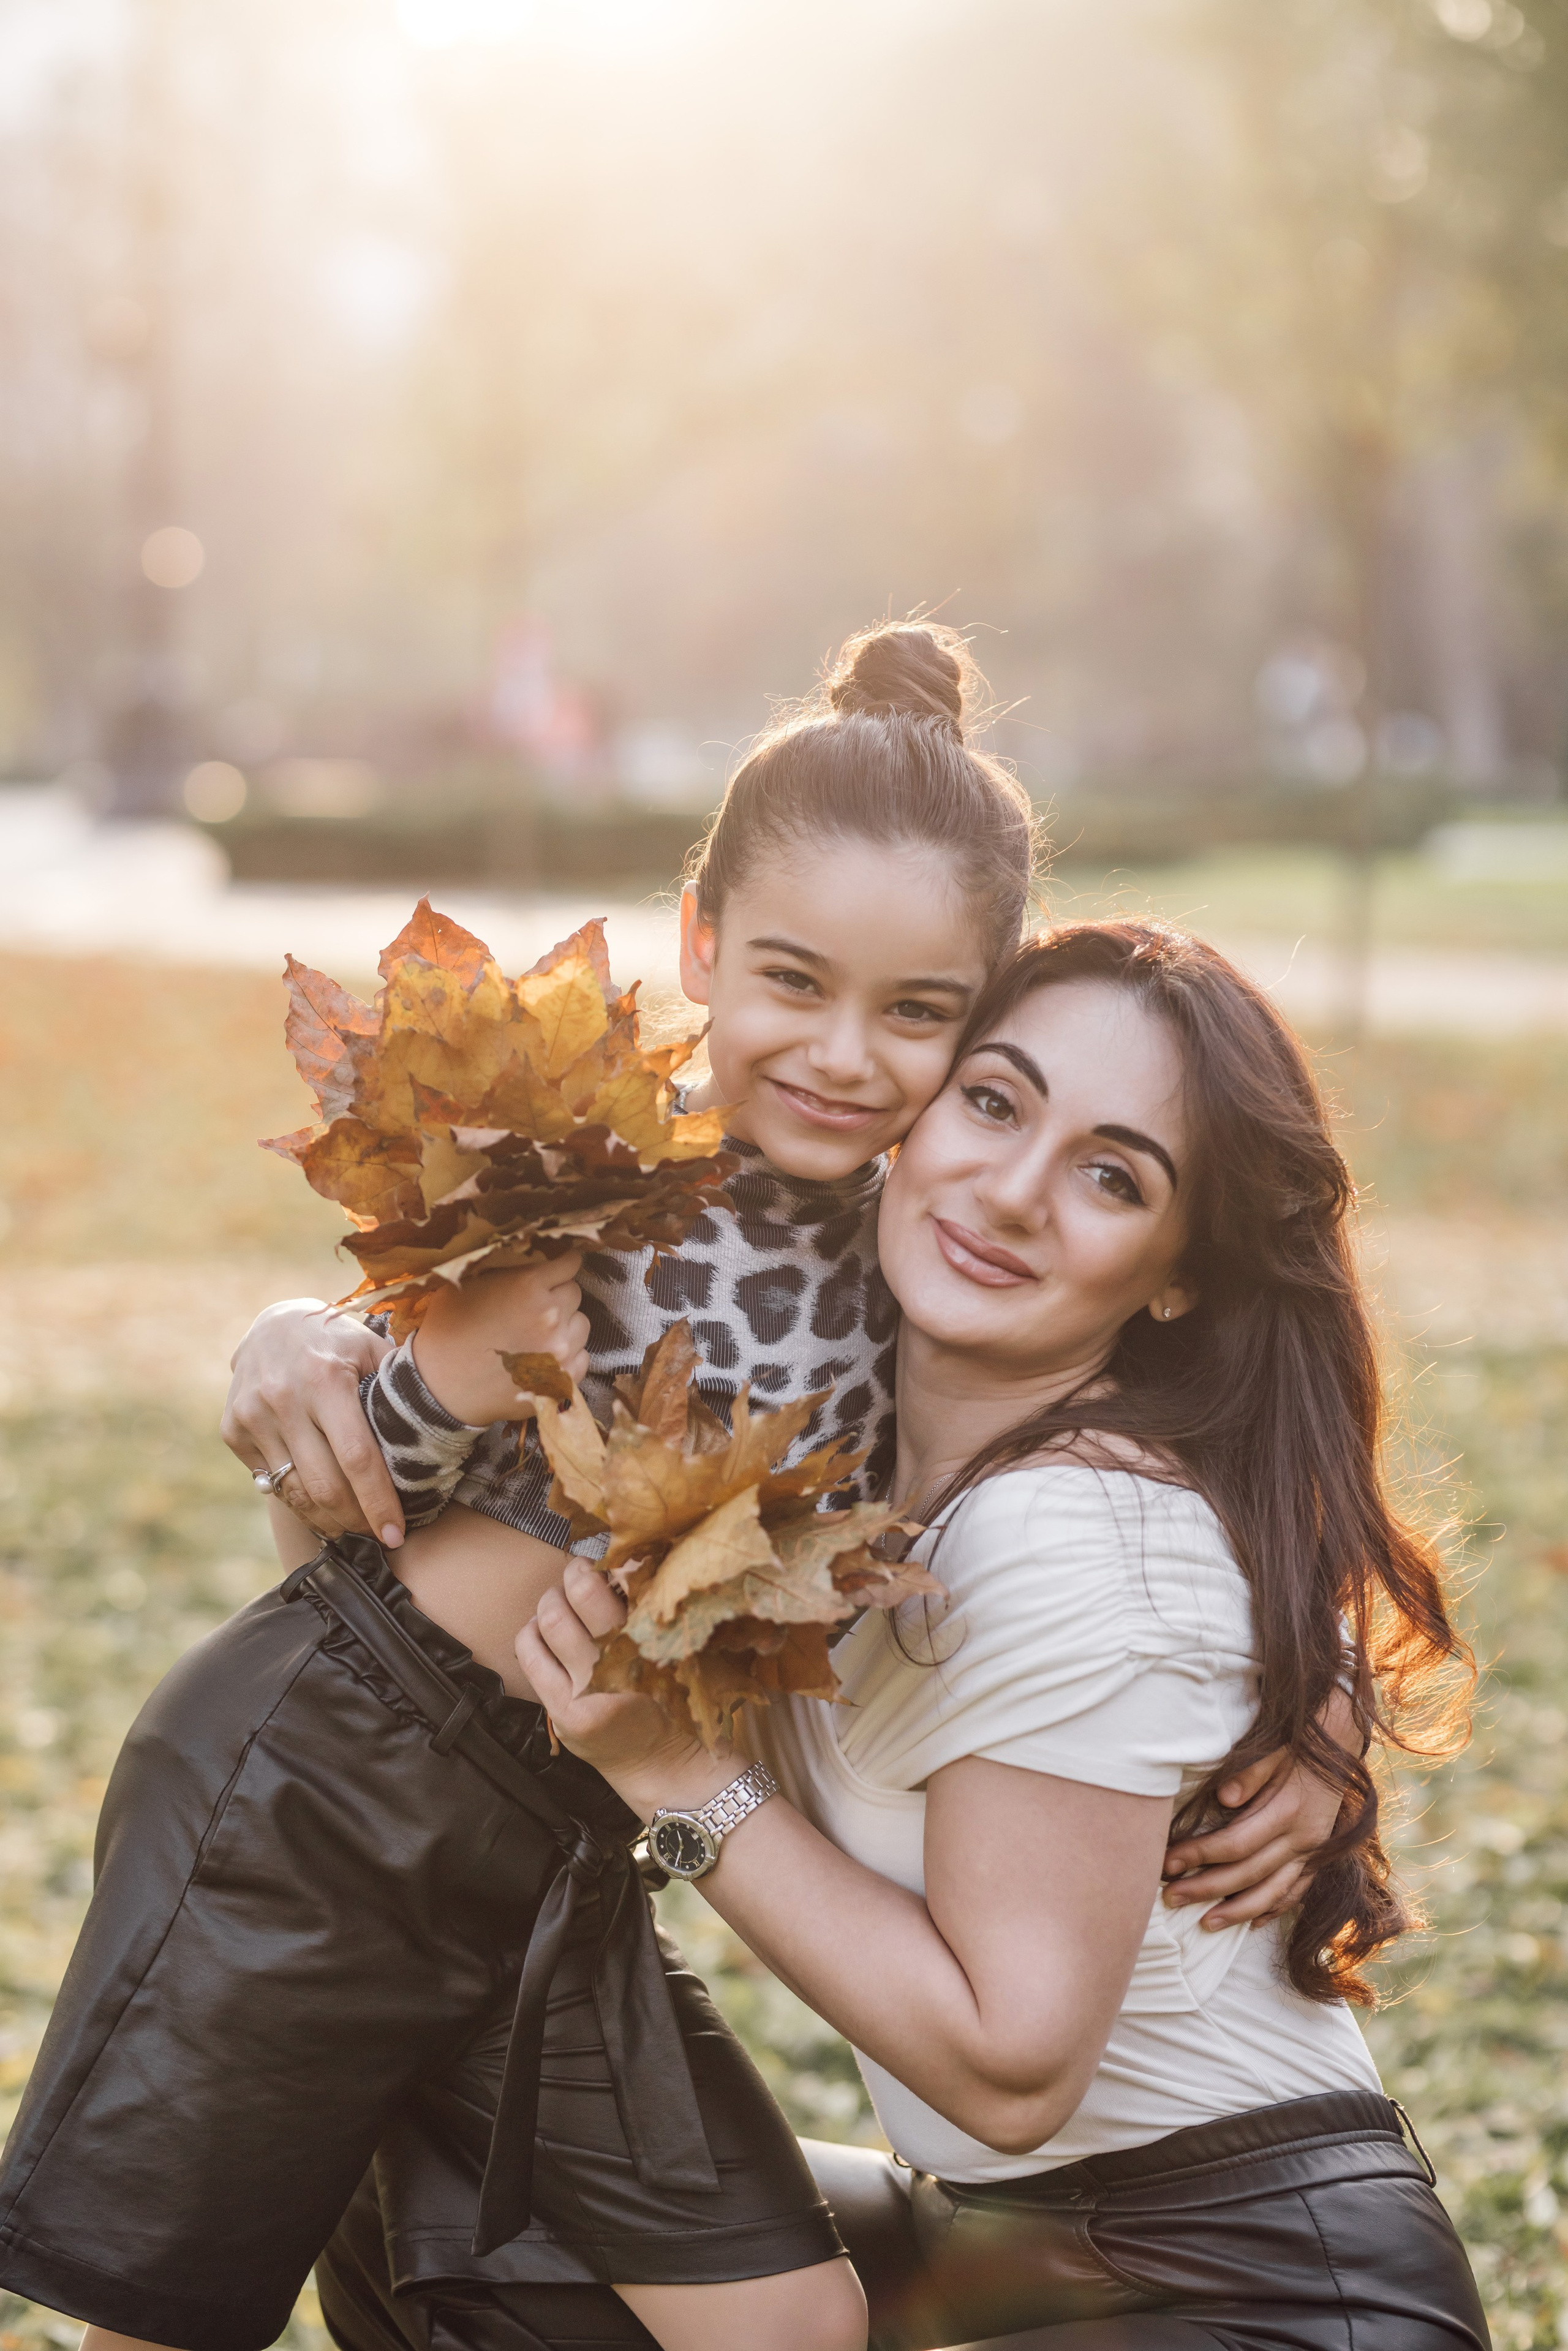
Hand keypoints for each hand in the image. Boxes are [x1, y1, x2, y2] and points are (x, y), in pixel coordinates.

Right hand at [222, 1300, 400, 1543]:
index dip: (378, 1503)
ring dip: (327, 1520)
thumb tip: (439, 1434)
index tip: (396, 1534)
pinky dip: (298, 1501)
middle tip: (378, 1534)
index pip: (357, 1458)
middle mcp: (283, 1398)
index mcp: (325, 1378)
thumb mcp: (371, 1350)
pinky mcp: (232, 1429)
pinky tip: (321, 1507)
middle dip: (355, 1520)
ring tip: (353, 1528)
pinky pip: (271, 1482)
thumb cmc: (337, 1342)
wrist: (272, 1323)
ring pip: (294, 1492)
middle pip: (324, 1485)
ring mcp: (252, 1416)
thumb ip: (399, 1391)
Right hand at [412, 1254, 588, 1427]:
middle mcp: (551, 1316)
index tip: (557, 1269)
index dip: (562, 1265)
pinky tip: (546, 1357)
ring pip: (582, 1325)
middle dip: (559, 1295)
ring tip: (540, 1334)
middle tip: (537, 1306)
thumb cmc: (447, 1329)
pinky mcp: (562, 1380)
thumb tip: (532, 1259)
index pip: (569, 1263)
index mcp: (528, 1285)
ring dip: (566, 1325)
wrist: (438, 1386)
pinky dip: (569, 1356)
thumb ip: (508, 1269)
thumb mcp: (469, 1283)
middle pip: (575, 1294)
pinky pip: (583, 1357)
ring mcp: (560, 1351)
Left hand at [516, 1562, 719, 1810]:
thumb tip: (622, 1562)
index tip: (613, 1561)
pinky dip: (532, 1632)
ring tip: (564, 1604)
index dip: (615, 1562)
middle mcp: (619, 1667)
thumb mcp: (678, 1653)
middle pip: (580, 1593)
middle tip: (583, 1574)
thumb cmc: (672, 1698)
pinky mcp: (560, 1711)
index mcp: (656, 1647)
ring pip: (549, 1618)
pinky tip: (546, 1635)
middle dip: (577, 1574)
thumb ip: (652, 1613)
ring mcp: (585, 1692)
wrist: (660, 1763)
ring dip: (552, 1600)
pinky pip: (529, 1652)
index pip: (626, 1583)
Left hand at [1162, 1746, 1344, 1928]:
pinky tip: (1253, 1923)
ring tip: (1205, 1924)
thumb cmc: (1298, 1746)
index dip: (1200, 1855)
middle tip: (1170, 1898)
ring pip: (1273, 1892)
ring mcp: (1313, 1852)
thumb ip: (1250, 1773)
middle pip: (1248, 1873)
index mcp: (1287, 1811)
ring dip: (1238, 1912)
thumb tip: (1223, 1798)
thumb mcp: (1274, 1750)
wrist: (1343, 1745)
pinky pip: (1297, 1891)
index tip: (1167, 1863)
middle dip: (1206, 1888)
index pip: (1236, 1843)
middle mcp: (1303, 1838)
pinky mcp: (1319, 1857)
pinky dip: (1274, 1908)